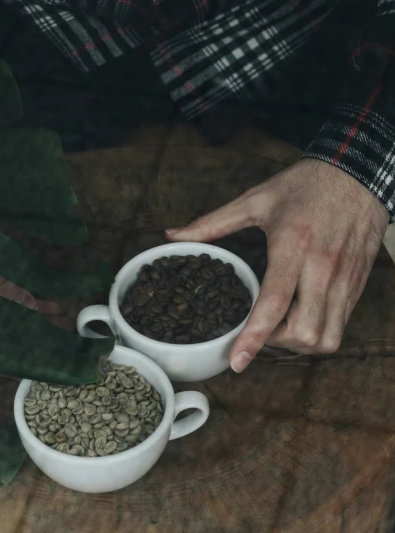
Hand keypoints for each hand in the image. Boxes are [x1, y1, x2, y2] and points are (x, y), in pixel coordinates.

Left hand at [166, 159, 388, 371]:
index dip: (254, 338)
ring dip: (300, 344)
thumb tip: (173, 235)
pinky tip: (302, 316)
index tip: (237, 361)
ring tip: (281, 327)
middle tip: (259, 332)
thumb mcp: (255, 199)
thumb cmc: (305, 184)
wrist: (358, 172)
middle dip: (277, 344)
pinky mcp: (358, 283)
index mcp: (293, 246)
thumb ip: (212, 223)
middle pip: (304, 333)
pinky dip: (320, 332)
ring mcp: (344, 278)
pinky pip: (342, 325)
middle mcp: (322, 267)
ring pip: (327, 338)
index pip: (274, 304)